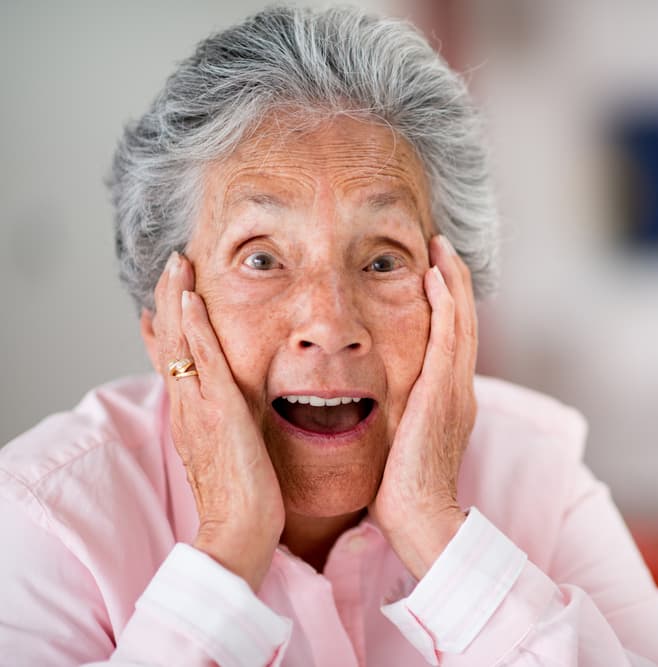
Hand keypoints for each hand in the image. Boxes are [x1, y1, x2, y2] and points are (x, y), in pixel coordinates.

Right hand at [150, 252, 284, 590]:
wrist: (240, 532)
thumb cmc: (246, 500)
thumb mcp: (233, 453)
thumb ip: (232, 426)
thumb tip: (239, 410)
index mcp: (190, 416)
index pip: (172, 362)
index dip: (167, 327)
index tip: (164, 300)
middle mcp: (186, 407)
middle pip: (169, 342)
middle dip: (170, 299)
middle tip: (173, 264)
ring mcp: (199, 407)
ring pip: (180, 342)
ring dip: (179, 299)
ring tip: (178, 264)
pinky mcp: (219, 411)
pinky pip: (203, 360)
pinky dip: (196, 327)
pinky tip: (194, 300)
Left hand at [368, 235, 477, 578]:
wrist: (420, 518)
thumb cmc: (399, 492)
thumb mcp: (395, 445)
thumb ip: (390, 418)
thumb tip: (362, 405)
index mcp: (449, 401)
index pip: (450, 340)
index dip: (445, 305)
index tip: (430, 275)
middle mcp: (460, 389)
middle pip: (462, 321)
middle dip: (453, 282)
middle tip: (439, 247)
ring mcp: (457, 389)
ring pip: (461, 320)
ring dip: (451, 280)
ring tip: (439, 248)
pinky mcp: (446, 391)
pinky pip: (451, 335)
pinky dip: (447, 302)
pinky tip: (434, 275)